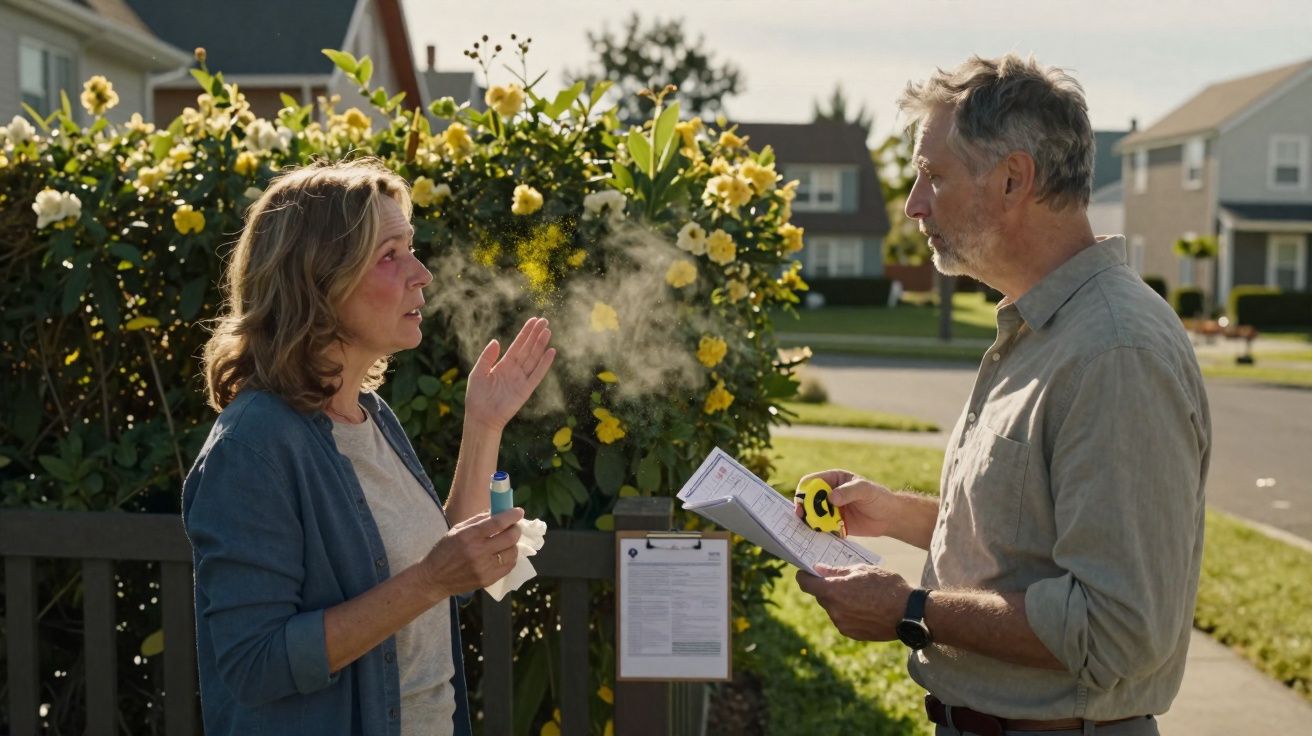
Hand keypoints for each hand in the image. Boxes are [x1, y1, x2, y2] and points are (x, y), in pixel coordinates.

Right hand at [421, 508, 523, 599]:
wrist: (434, 579)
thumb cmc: (444, 551)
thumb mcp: (456, 530)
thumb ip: (477, 520)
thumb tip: (497, 512)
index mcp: (469, 536)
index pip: (497, 523)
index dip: (512, 516)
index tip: (519, 512)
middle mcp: (478, 552)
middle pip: (509, 538)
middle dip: (516, 529)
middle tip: (514, 527)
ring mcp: (484, 568)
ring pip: (512, 553)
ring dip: (514, 544)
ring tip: (508, 541)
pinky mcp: (488, 580)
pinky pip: (508, 567)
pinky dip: (510, 558)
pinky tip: (505, 554)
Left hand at [464, 317, 555, 431]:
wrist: (481, 417)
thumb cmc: (476, 396)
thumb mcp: (478, 373)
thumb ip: (487, 357)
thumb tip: (496, 341)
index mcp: (503, 364)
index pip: (517, 345)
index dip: (525, 333)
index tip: (533, 321)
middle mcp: (514, 370)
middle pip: (528, 349)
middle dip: (536, 335)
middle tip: (544, 320)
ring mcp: (521, 379)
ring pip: (533, 358)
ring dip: (540, 345)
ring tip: (548, 331)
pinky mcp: (525, 390)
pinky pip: (537, 374)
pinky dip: (544, 364)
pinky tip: (551, 352)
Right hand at [794, 469, 897, 537]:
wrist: (889, 517)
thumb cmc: (878, 497)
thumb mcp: (864, 490)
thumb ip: (848, 492)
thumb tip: (831, 497)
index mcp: (833, 479)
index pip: (812, 481)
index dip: (804, 489)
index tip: (802, 500)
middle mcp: (829, 493)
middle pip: (808, 499)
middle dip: (803, 506)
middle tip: (802, 515)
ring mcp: (830, 509)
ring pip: (812, 513)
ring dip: (809, 519)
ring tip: (811, 525)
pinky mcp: (834, 523)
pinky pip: (821, 526)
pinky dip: (817, 529)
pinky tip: (818, 533)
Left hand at [795, 563, 911, 641]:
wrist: (909, 613)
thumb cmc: (887, 586)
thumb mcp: (862, 570)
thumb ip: (836, 571)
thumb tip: (818, 570)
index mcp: (833, 591)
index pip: (805, 584)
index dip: (805, 576)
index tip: (808, 572)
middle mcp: (833, 610)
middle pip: (821, 596)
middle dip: (828, 588)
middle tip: (846, 581)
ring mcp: (842, 624)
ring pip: (833, 608)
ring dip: (840, 601)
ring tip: (862, 596)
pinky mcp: (852, 634)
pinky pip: (843, 620)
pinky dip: (849, 613)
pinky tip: (866, 608)